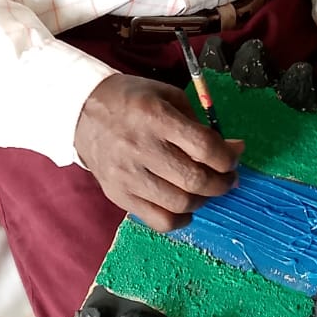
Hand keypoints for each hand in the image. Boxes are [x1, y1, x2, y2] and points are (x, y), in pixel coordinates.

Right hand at [75, 73, 245, 233]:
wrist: (81, 112)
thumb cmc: (130, 101)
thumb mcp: (165, 95)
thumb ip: (197, 122)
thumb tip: (229, 150)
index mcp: (154, 116)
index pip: (203, 146)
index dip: (228, 156)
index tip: (235, 154)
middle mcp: (139, 147)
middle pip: (195, 180)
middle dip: (222, 182)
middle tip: (228, 176)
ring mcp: (127, 175)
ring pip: (180, 203)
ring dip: (204, 199)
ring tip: (205, 188)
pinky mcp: (118, 195)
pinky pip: (158, 221)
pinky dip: (181, 219)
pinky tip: (186, 207)